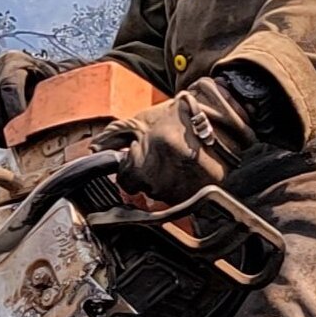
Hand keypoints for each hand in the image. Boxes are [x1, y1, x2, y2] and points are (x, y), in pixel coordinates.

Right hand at [0, 51, 68, 147]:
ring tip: (11, 143)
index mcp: (13, 62)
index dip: (16, 113)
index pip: (9, 88)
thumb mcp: (58, 78)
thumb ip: (67, 84)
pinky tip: (0, 140)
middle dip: (6, 129)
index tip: (25, 133)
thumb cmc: (48, 79)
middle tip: (20, 144)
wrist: (26, 73)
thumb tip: (85, 88)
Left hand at [97, 76, 260, 203]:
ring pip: (161, 196)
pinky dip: (182, 187)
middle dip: (148, 174)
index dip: (132, 167)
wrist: (221, 118)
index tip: (141, 157)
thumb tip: (93, 149)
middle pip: (143, 190)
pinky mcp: (199, 196)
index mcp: (144, 162)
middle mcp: (161, 182)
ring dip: (165, 182)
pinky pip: (181, 199)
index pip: (125, 181)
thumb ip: (114, 137)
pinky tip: (189, 169)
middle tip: (163, 155)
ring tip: (178, 160)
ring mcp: (181, 192)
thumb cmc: (180, 116)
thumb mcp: (141, 121)